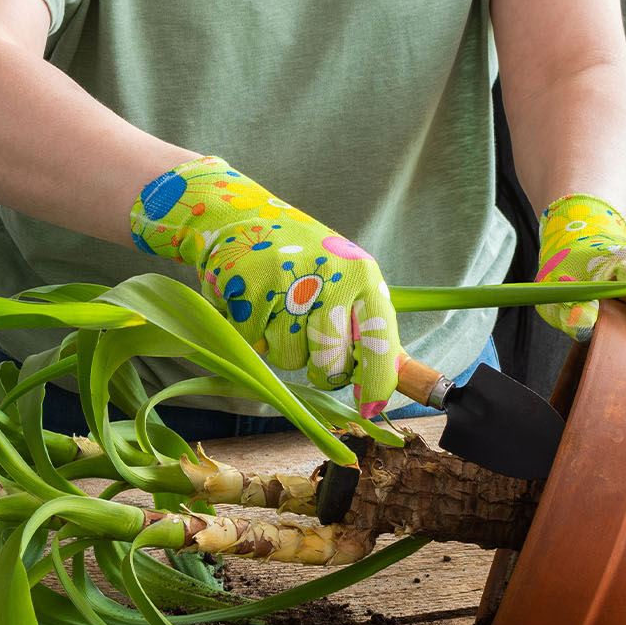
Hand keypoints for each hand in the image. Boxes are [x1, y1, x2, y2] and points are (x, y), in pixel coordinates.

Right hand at [129, 157, 403, 418]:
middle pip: (330, 362)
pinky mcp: (250, 288)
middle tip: (310, 348)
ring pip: (289, 359)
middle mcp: (331, 276)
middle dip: (320, 369)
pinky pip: (254, 344)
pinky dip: (251, 334)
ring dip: (280, 348)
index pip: (380, 340)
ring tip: (277, 311)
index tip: (370, 408)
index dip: (377, 381)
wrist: (239, 216)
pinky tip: (253, 304)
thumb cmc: (299, 259)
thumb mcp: (343, 278)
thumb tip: (386, 385)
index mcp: (363, 275)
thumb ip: (364, 325)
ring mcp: (288, 282)